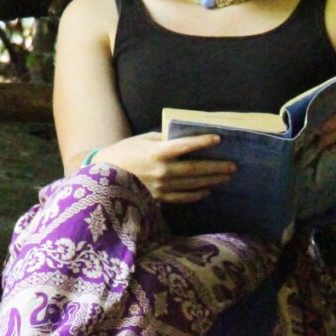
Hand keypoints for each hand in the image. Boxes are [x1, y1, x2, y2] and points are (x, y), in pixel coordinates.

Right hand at [96, 131, 235, 202]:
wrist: (102, 176)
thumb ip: (164, 139)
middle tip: (233, 165)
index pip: (185, 146)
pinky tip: (207, 190)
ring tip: (227, 176)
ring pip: (192, 185)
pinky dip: (196, 194)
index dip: (202, 142)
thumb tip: (184, 137)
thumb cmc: (123, 152)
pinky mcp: (158, 198)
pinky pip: (182, 198)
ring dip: (211, 180)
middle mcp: (161, 171)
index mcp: (156, 152)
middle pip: (195, 170)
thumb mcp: (143, 140)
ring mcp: (161, 187)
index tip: (218, 138)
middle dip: (216, 167)